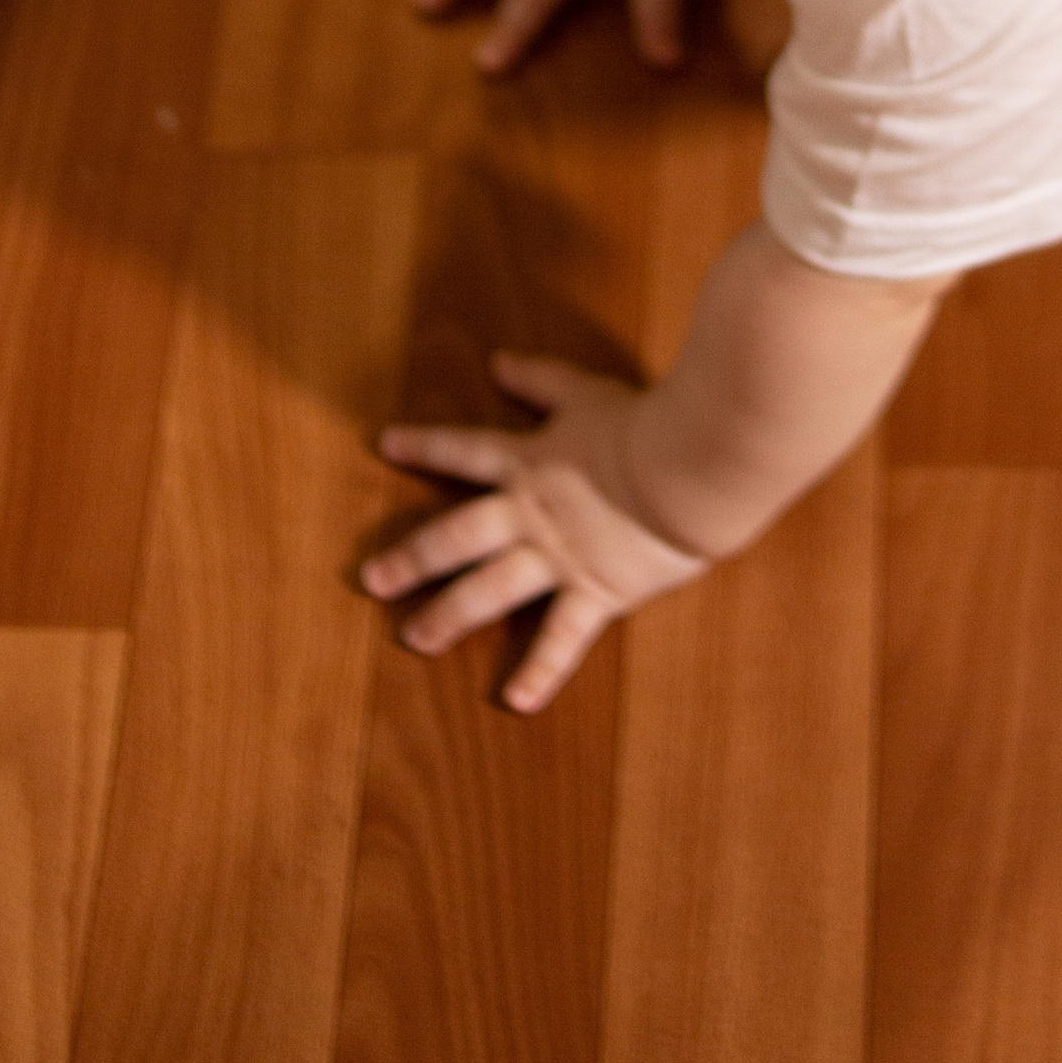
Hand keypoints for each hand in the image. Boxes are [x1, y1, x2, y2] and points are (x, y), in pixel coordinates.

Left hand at [365, 352, 709, 710]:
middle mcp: (530, 514)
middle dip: (412, 558)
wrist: (689, 468)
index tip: (386, 446)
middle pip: (457, 536)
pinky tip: (516, 701)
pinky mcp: (596, 592)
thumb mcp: (585, 392)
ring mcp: (559, 558)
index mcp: (528, 462)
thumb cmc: (643, 424)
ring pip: (490, 591)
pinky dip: (540, 672)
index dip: (425, 445)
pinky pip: (562, 639)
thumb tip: (497, 361)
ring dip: (449, 616)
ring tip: (414, 639)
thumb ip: (540, 381)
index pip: (465, 449)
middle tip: (372, 581)